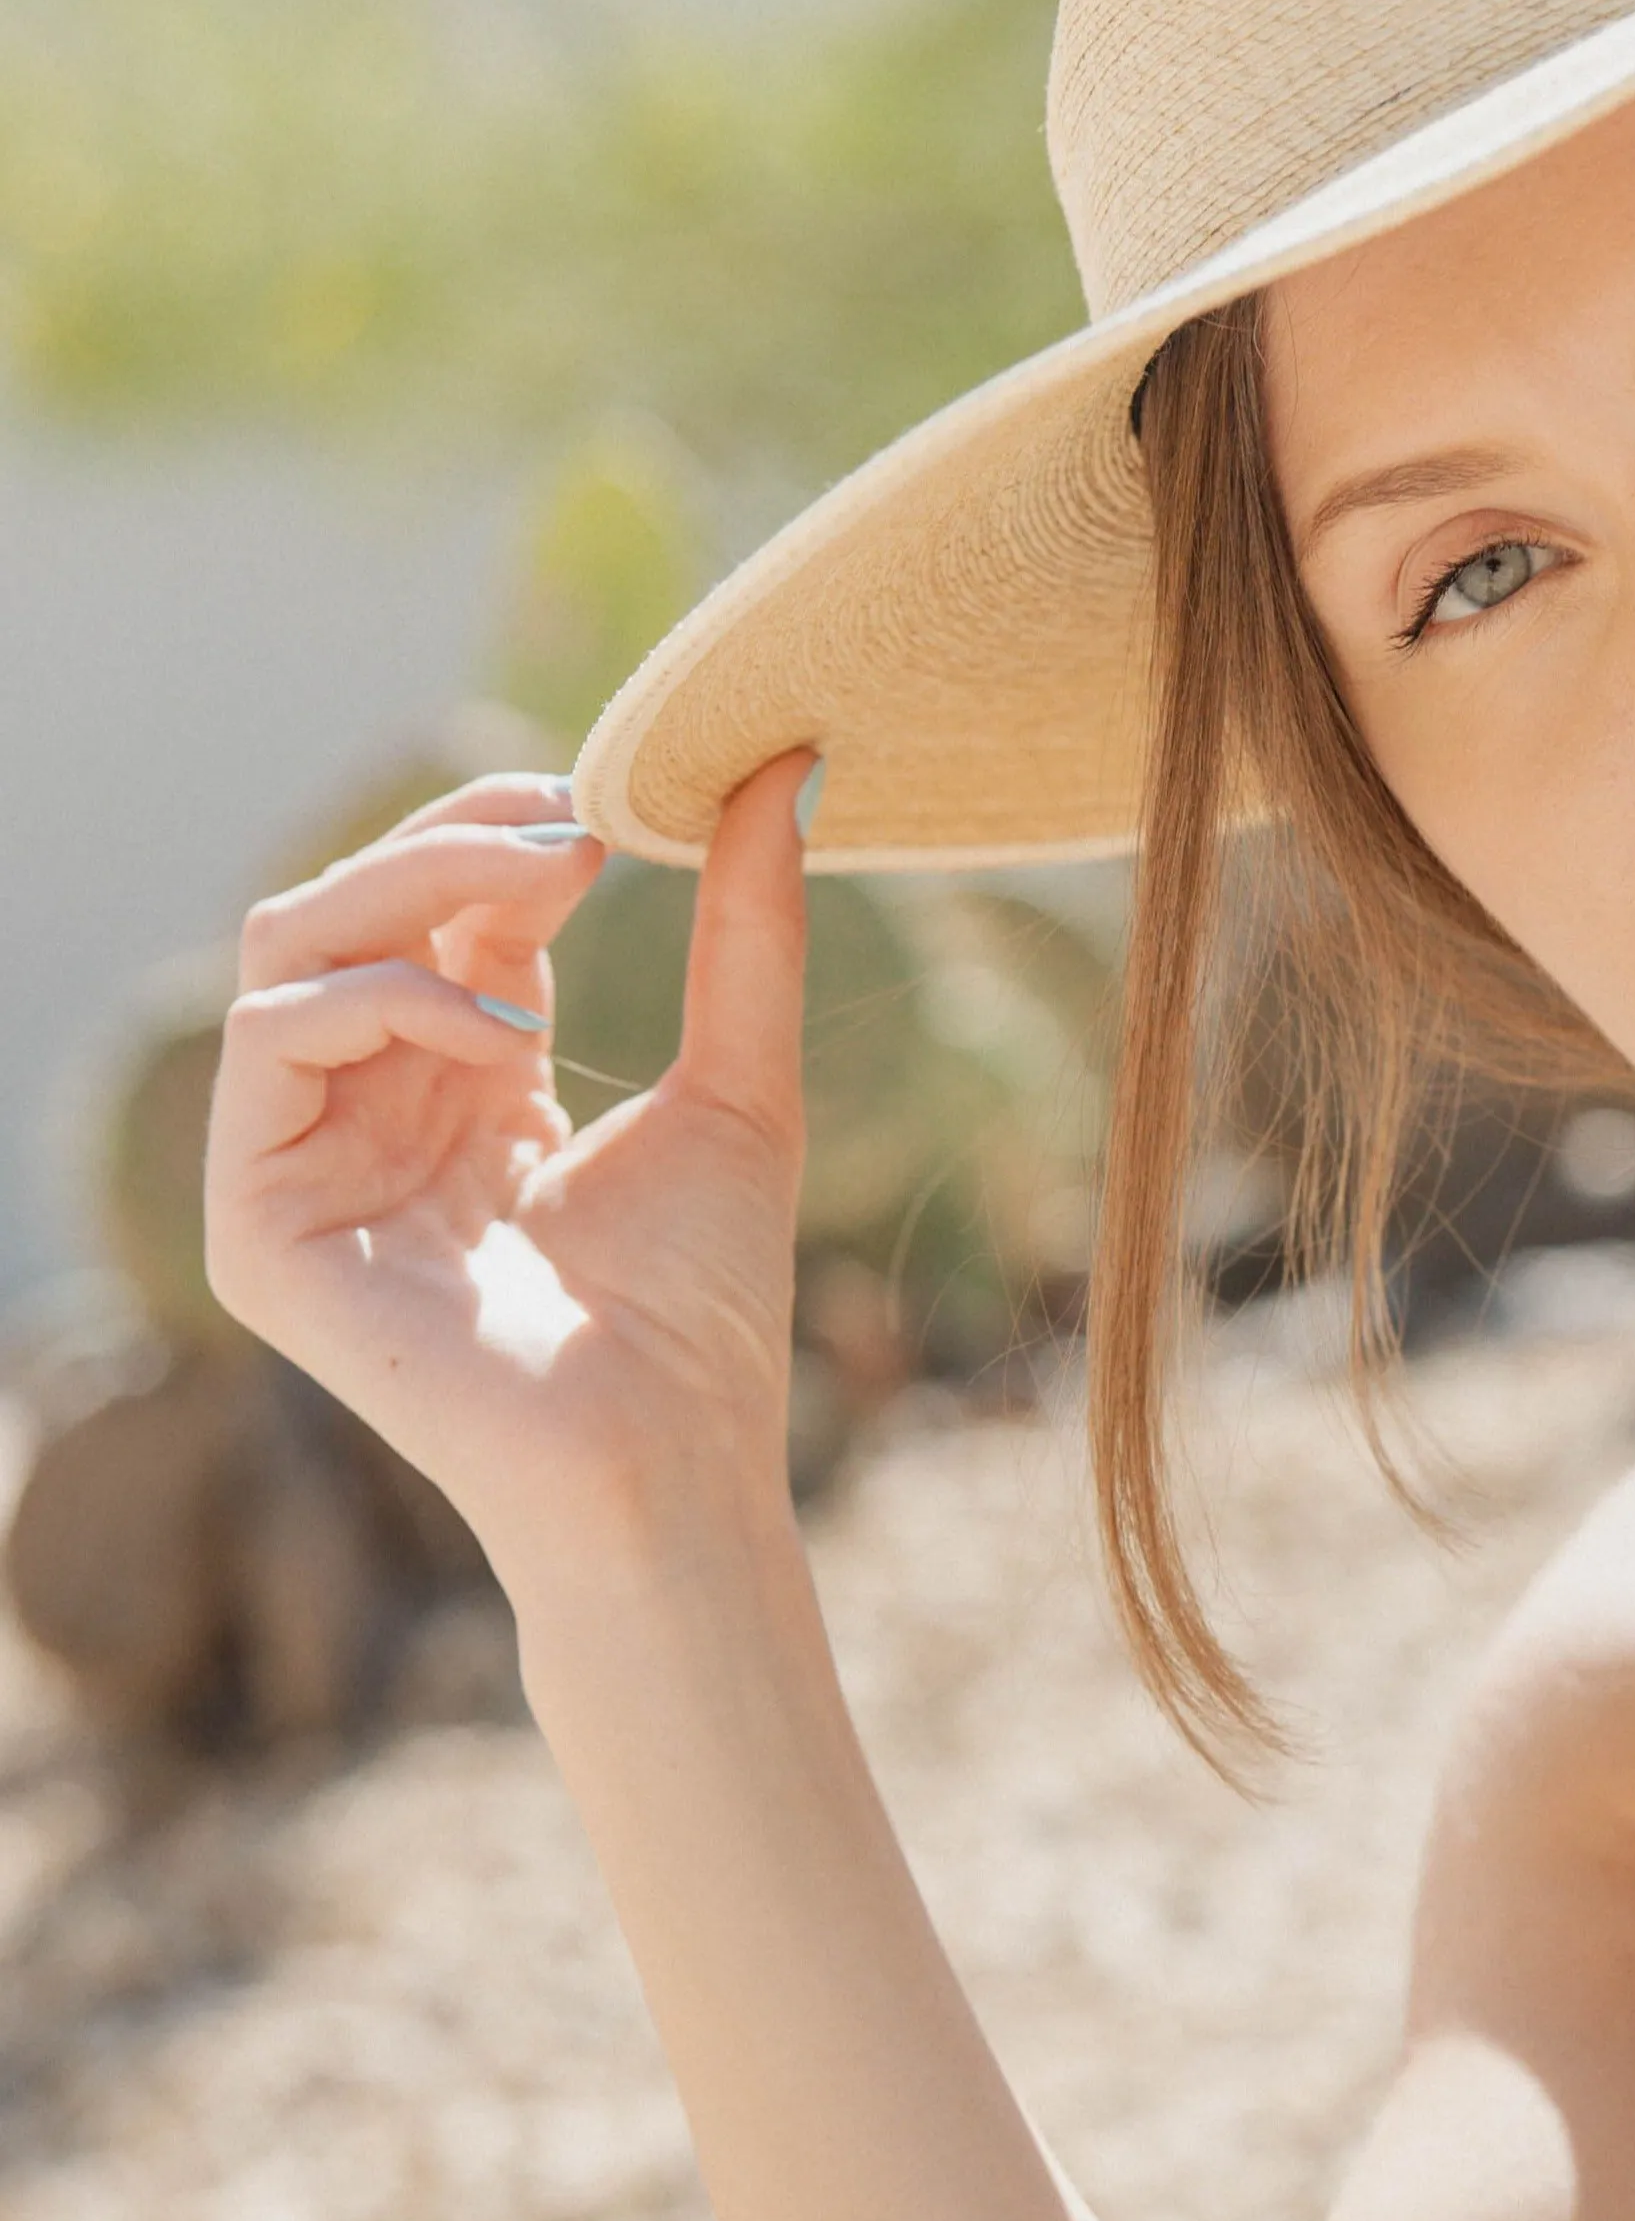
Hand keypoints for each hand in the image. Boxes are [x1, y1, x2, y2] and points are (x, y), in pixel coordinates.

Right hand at [204, 750, 817, 1593]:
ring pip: (291, 951)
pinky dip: (387, 1001)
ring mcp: (303, 1169)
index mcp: (467, 1082)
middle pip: (346, 910)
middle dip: (452, 839)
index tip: (609, 797)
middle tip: (576, 822)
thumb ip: (750, 930)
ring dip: (417, 891)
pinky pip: (268, 1046)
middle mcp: (372, 1113)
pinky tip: (506, 1041)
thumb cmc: (706, 1305)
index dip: (507, 836)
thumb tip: (789, 767)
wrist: (671, 1453)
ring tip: (552, 898)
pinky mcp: (258, 1227)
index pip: (443, 913)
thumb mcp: (742, 1081)